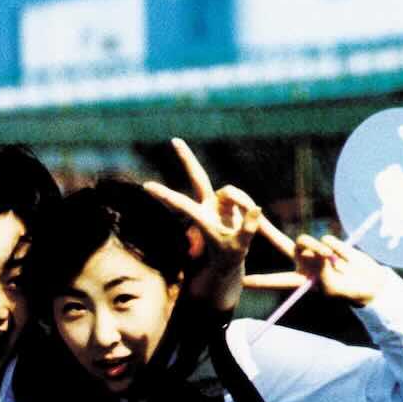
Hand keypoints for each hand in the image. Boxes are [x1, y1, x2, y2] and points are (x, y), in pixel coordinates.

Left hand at [143, 138, 267, 274]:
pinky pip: (242, 197)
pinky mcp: (229, 203)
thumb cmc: (228, 257)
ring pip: (232, 191)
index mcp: (200, 218)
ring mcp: (218, 202)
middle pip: (198, 177)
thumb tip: (257, 208)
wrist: (228, 261)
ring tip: (248, 219)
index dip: (165, 195)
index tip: (145, 186)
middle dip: (187, 158)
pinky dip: (247, 205)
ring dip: (243, 202)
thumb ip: (248, 229)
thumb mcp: (239, 248)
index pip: (180, 203)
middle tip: (174, 140)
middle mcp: (206, 206)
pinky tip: (251, 215)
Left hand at [242, 234, 387, 306]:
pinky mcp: (330, 243)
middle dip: (267, 231)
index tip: (242, 281)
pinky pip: (327, 240)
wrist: (370, 284)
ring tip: (331, 261)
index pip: (276, 281)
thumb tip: (314, 252)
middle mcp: (304, 263)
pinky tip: (342, 256)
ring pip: (306, 241)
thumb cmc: (351, 294)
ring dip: (316, 249)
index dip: (260, 281)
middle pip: (281, 244)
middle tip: (253, 219)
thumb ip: (321, 270)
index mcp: (300, 280)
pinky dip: (335, 248)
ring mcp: (316, 251)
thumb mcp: (332, 288)